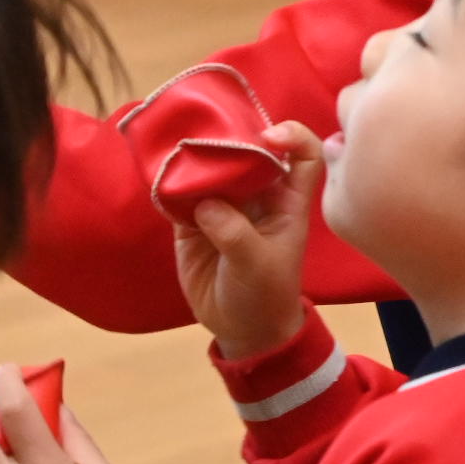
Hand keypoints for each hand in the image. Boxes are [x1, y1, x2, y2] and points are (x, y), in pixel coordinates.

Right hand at [175, 121, 320, 359]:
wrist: (241, 329)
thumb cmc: (264, 294)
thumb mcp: (257, 265)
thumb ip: (234, 232)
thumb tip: (204, 202)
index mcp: (286, 200)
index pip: (304, 154)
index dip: (293, 136)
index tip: (267, 136)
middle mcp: (257, 193)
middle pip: (248, 149)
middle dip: (230, 136)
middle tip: (204, 134)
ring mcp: (223, 203)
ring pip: (211, 167)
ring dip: (195, 156)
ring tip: (176, 147)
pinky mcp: (192, 218)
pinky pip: (180, 192)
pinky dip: (170, 181)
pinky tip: (160, 172)